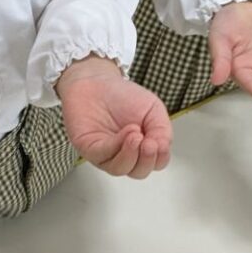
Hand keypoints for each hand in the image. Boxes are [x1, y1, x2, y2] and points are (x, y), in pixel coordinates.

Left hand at [56, 55, 172, 178]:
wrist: (96, 81)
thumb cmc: (123, 96)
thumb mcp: (154, 108)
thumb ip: (162, 129)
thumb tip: (162, 148)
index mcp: (142, 147)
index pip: (155, 164)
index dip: (160, 157)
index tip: (160, 143)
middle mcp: (124, 154)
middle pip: (138, 172)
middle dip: (146, 160)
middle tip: (149, 144)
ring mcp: (106, 154)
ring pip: (120, 168)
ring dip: (131, 154)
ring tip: (136, 135)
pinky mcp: (89, 148)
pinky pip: (102, 155)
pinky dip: (116, 146)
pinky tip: (126, 132)